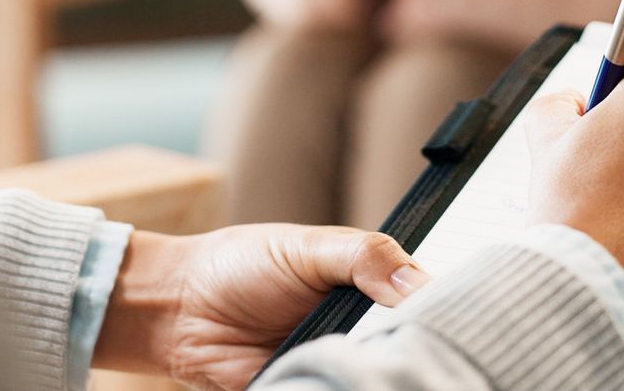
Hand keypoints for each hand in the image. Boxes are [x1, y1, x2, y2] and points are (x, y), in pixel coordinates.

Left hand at [94, 224, 427, 390]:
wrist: (179, 309)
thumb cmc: (238, 266)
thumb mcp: (305, 247)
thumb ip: (364, 256)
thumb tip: (416, 282)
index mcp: (368, 289)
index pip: (423, 305)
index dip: (436, 311)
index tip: (444, 314)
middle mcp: (358, 332)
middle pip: (406, 349)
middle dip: (409, 349)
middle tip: (395, 343)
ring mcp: (335, 367)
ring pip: (378, 380)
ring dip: (377, 375)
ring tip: (365, 362)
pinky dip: (343, 388)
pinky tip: (342, 379)